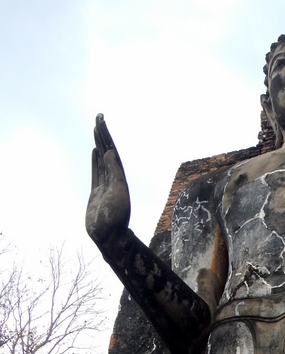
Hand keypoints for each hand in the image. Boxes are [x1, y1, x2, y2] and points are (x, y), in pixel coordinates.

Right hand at [86, 114, 130, 245]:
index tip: (101, 121)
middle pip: (107, 152)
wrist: (108, 237)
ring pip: (102, 160)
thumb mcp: (118, 193)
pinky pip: (96, 172)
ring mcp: (105, 185)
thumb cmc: (114, 218)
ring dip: (100, 144)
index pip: (112, 152)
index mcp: (119, 178)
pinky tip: (95, 150)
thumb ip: (114, 173)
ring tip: (96, 129)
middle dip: (103, 135)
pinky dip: (96, 160)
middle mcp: (113, 179)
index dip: (106, 136)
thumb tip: (110, 153)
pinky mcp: (97, 192)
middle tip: (99, 117)